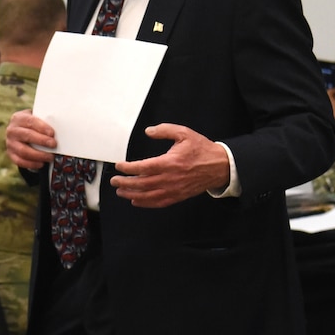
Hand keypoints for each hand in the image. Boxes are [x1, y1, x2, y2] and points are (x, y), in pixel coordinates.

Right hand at [5, 110, 56, 169]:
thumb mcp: (37, 118)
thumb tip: (61, 127)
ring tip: (50, 157)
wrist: (21, 131)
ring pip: (23, 151)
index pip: (30, 121)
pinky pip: (19, 161)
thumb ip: (45, 120)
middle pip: (26, 136)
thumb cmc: (34, 124)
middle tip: (54, 144)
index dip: (41, 127)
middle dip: (41, 141)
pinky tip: (41, 164)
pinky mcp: (10, 154)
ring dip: (38, 155)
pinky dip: (31, 164)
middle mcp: (12, 130)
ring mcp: (10, 143)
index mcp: (18, 118)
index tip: (52, 133)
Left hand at [111, 124, 230, 207]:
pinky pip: (158, 202)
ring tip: (120, 191)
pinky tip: (136, 201)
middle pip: (142, 183)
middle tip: (114, 180)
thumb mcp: (184, 133)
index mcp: (170, 162)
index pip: (143, 167)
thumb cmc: (201, 150)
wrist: (220, 166)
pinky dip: (145, 203)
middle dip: (125, 182)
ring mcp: (173, 189)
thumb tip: (148, 131)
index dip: (128, 168)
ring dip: (131, 194)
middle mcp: (170, 178)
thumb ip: (165, 130)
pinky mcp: (178, 196)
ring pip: (147, 195)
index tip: (119, 166)